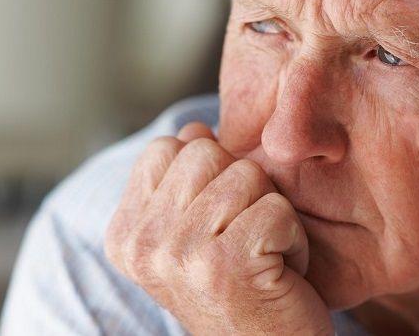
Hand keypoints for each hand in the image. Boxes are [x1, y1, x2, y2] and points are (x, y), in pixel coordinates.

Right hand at [105, 122, 332, 334]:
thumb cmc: (236, 291)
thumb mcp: (193, 234)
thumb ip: (183, 180)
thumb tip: (194, 128)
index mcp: (125, 232)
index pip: (165, 148)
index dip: (206, 175)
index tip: (214, 226)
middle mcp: (143, 243)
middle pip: (207, 152)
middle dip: (241, 190)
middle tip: (243, 240)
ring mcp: (180, 253)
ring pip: (248, 175)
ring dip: (270, 215)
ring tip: (260, 258)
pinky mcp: (227, 264)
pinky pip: (277, 209)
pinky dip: (293, 241)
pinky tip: (279, 274)